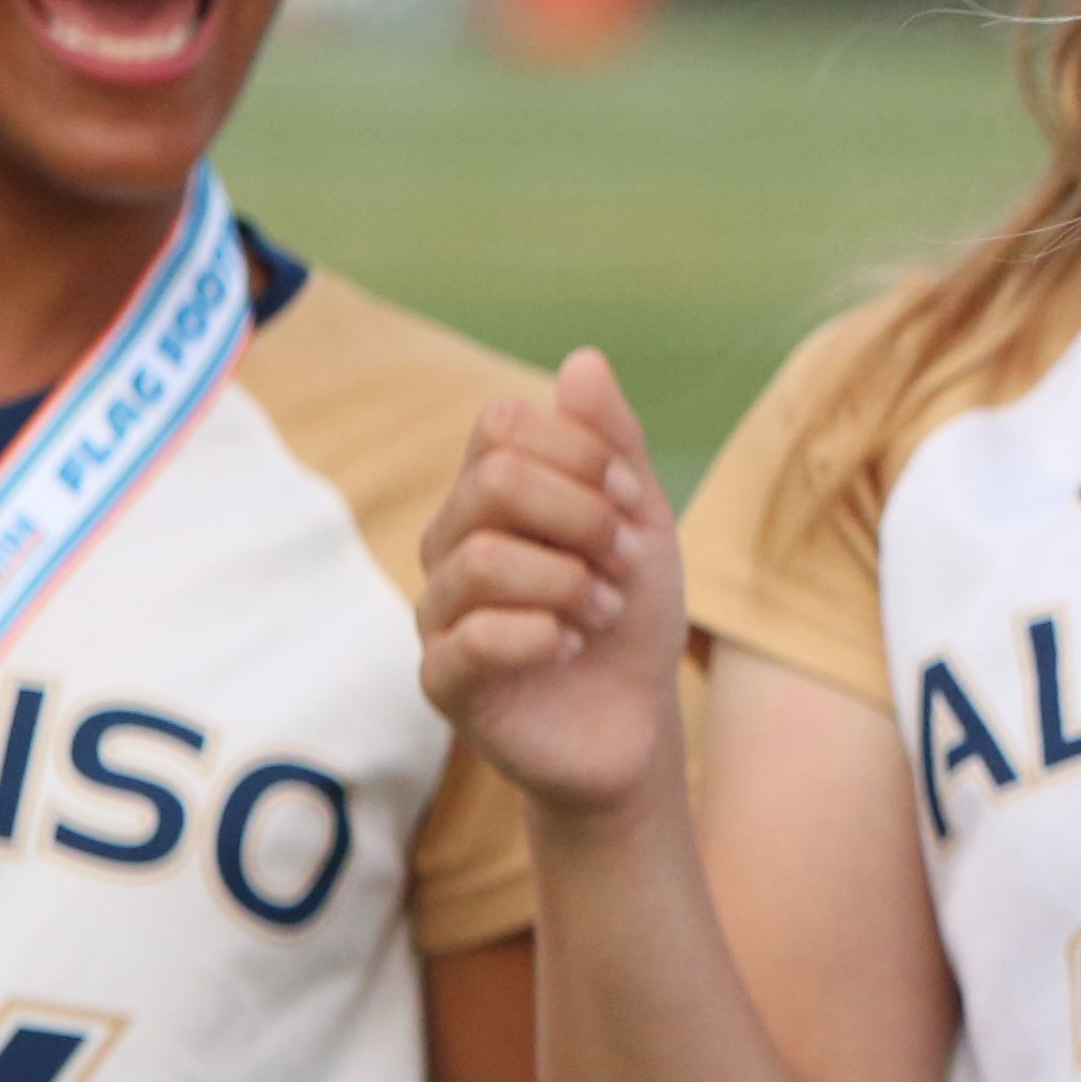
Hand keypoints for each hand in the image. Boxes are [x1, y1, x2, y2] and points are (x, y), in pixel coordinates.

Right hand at [417, 346, 684, 818]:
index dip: (583, 455)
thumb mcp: (641, 519)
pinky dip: (540, 634)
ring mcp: (439, 611)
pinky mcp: (442, 679)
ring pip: (482, 559)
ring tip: (604, 612)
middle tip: (625, 561)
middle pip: (493, 482)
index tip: (633, 502)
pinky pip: (472, 635)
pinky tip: (569, 648)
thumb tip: (582, 360)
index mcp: (491, 495)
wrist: (633, 721)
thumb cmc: (629, 613)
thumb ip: (614, 443)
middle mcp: (451, 542)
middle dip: (583, 517)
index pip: (505, 425)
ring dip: (570, 583)